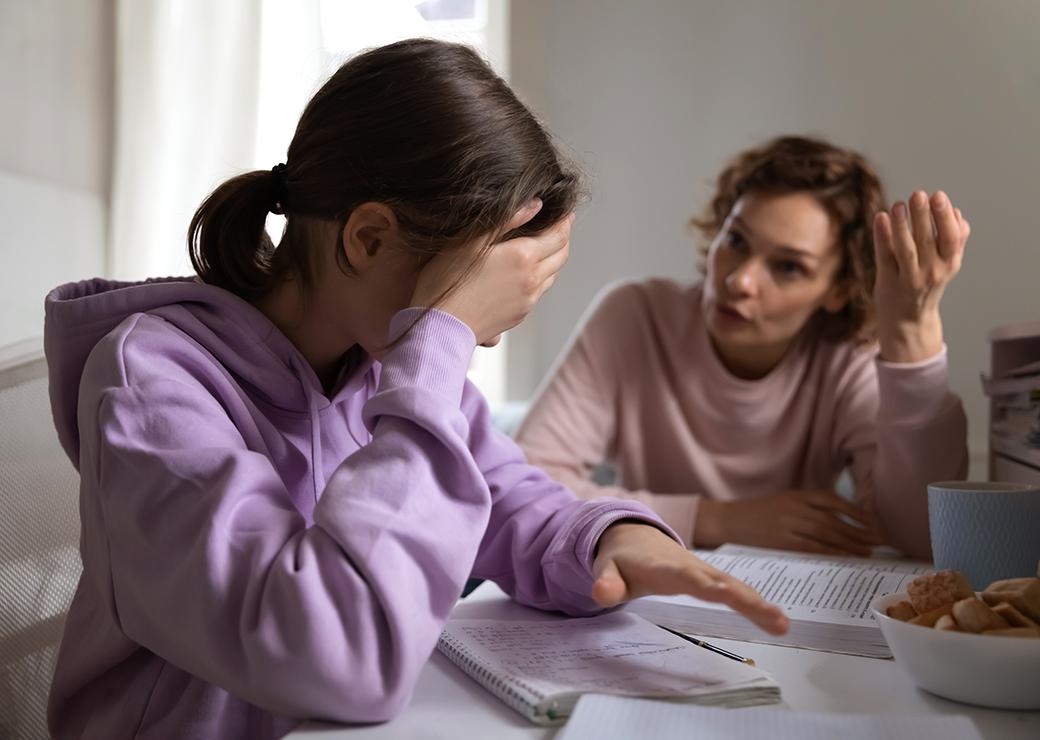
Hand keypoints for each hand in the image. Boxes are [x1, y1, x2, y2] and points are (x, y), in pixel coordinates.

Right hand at [411, 200, 572, 344]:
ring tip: (546, 248)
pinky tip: (527, 273)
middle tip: (561, 227)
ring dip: (553, 259)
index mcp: (523, 256)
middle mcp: (532, 279)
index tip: (566, 213)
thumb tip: (535, 205)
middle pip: (561, 255)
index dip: (564, 222)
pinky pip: (539, 292)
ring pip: (553, 275)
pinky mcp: (520, 315)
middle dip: (563, 238)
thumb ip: (506, 220)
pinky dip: (541, 277)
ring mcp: (528, 300)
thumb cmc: (447, 281)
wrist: (441, 326)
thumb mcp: (471, 241)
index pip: (558, 235)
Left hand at [592, 522, 788, 634]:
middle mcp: (690, 566)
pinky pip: (737, 589)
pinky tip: (777, 620)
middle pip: (721, 582)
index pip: (686, 577)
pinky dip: (757, 602)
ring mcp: (704, 571)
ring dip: (758, 603)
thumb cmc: (621, 558)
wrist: (633, 534)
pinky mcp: (712, 577)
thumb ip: (606, 582)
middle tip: (771, 616)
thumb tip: (601, 594)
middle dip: (745, 598)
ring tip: (782, 624)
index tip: (724, 594)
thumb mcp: (606, 569)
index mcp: (664, 567)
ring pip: (735, 585)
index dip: (703, 585)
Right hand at [693, 490, 885, 556]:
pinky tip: (847, 557)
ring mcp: (790, 525)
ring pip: (828, 535)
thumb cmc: (758, 513)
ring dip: (851, 543)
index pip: (834, 501)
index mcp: (798, 495)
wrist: (728, 521)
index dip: (857, 511)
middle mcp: (797, 508)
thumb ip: (808, 506)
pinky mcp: (784, 542)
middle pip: (836, 520)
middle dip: (861, 531)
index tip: (875, 521)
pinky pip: (814, 548)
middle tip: (880, 540)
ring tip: (869, 551)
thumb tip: (840, 519)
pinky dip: (833, 552)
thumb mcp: (784, 501)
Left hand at [872, 190, 969, 362]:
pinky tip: (880, 217)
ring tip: (898, 204)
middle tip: (919, 194)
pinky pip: (885, 258)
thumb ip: (955, 241)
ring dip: (902, 226)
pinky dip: (882, 237)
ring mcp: (908, 279)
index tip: (938, 195)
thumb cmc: (928, 285)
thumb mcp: (948, 265)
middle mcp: (930, 272)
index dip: (945, 217)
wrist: (909, 322)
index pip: (951, 238)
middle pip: (927, 241)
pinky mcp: (887, 283)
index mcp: (949, 264)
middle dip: (924, 216)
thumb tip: (958, 213)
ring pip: (905, 250)